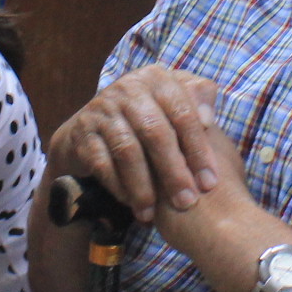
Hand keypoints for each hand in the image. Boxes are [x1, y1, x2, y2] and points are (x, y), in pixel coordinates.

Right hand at [47, 65, 229, 225]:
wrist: (92, 126)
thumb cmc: (147, 117)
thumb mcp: (173, 102)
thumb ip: (198, 102)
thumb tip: (207, 120)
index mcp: (156, 79)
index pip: (183, 113)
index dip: (198, 149)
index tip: (209, 182)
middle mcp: (128, 88)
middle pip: (156, 132)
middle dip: (173, 172)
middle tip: (186, 202)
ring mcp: (102, 109)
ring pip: (127, 151)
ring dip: (143, 186)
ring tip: (154, 213)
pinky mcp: (82, 132)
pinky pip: (102, 163)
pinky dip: (118, 186)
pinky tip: (132, 204)